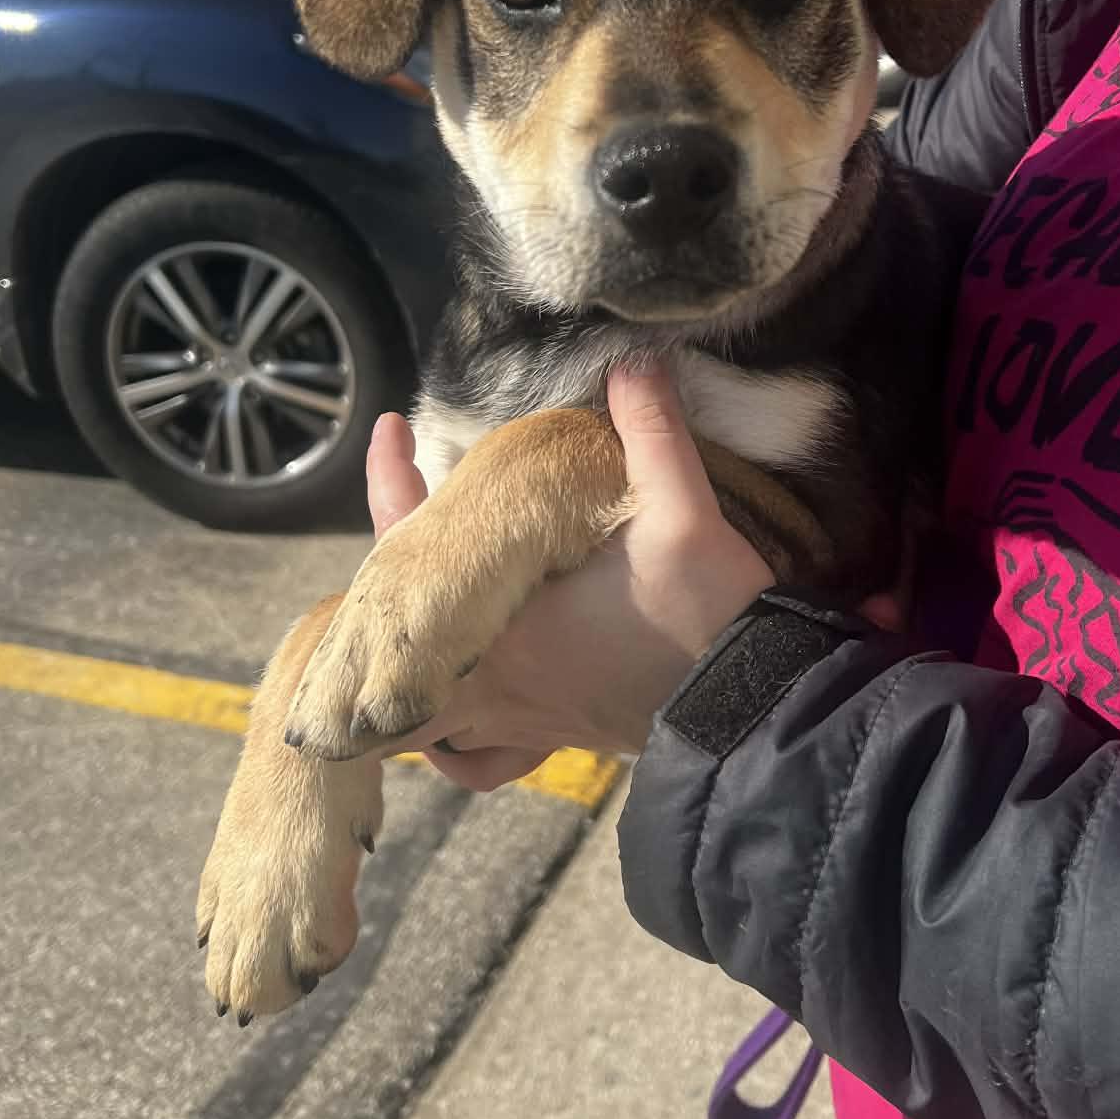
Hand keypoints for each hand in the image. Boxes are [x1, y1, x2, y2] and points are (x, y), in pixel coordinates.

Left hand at [364, 371, 775, 789]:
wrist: (751, 711)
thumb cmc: (709, 617)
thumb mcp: (686, 511)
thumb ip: (653, 431)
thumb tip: (631, 361)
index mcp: (502, 621)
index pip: (413, 545)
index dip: (387, 484)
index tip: (388, 431)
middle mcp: (491, 679)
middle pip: (383, 646)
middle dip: (369, 592)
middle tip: (391, 530)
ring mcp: (516, 720)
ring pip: (417, 713)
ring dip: (399, 666)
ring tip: (406, 616)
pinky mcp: (549, 740)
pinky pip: (474, 757)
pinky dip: (453, 739)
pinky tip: (465, 707)